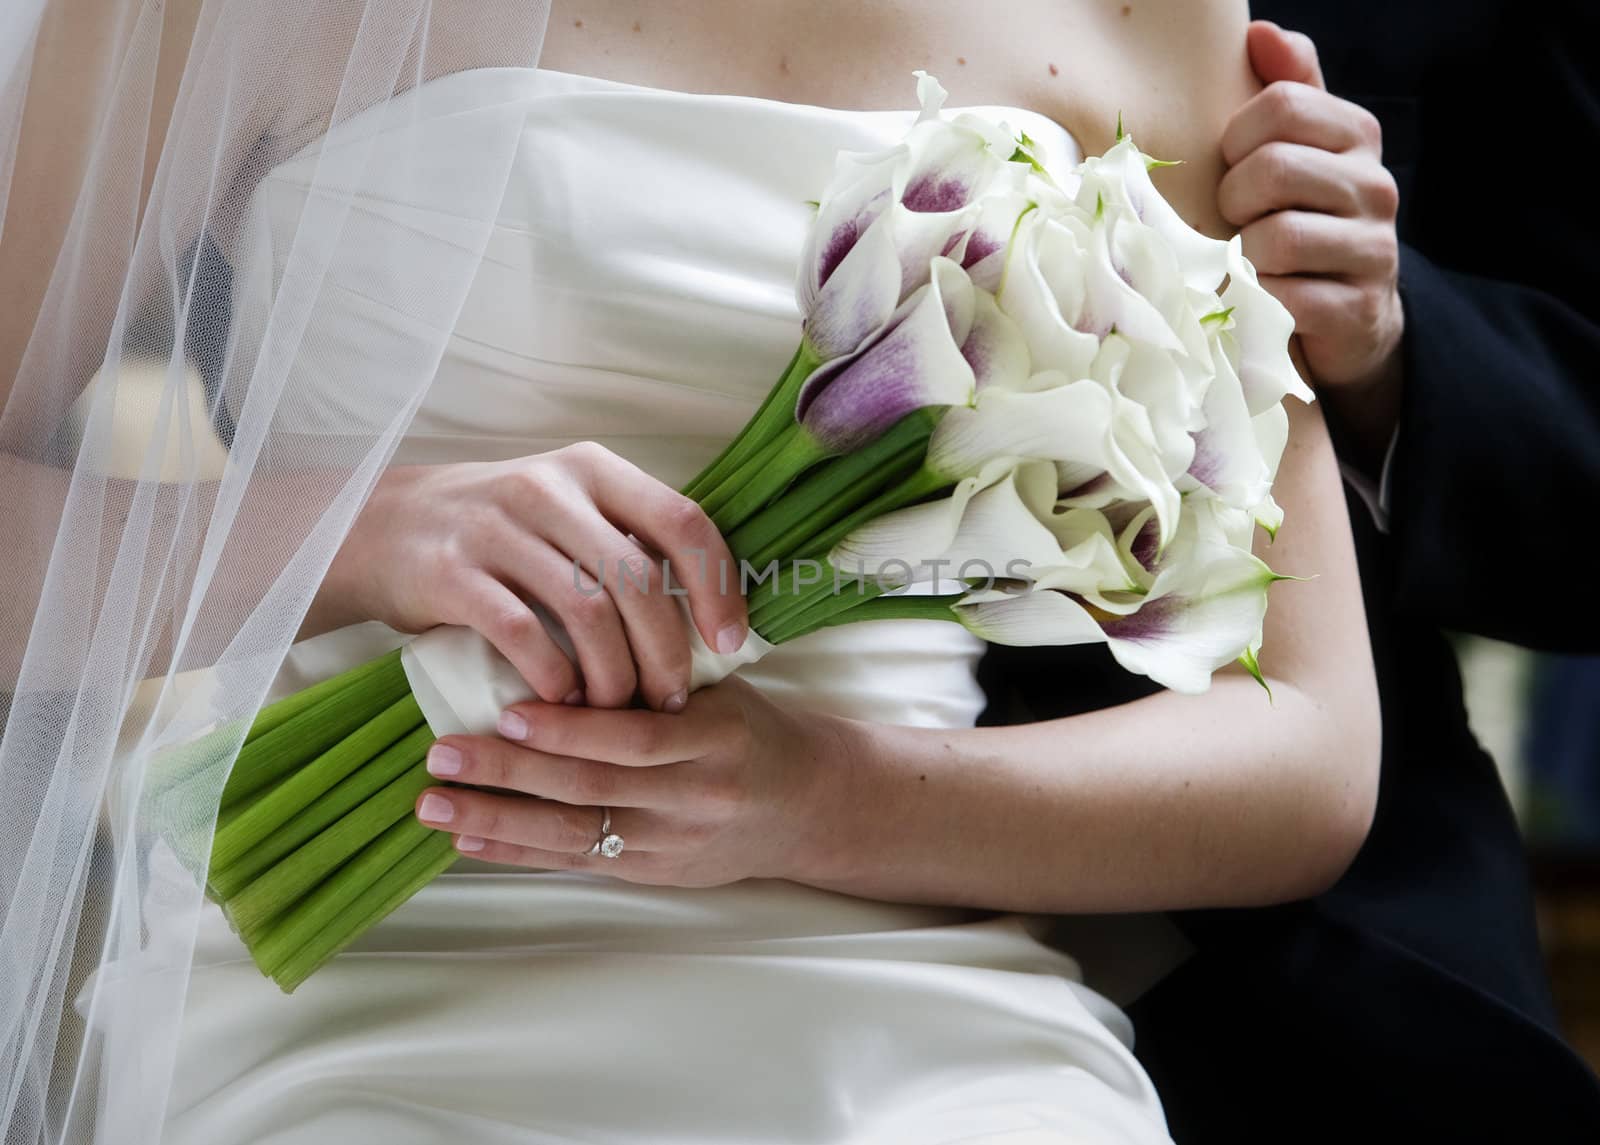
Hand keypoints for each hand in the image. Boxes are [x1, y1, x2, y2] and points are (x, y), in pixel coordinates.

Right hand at [311, 443, 747, 710]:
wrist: (382, 526)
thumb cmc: (500, 533)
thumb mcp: (568, 512)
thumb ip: (628, 543)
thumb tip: (710, 615)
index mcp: (595, 470)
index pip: (683, 522)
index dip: (718, 587)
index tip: (730, 645)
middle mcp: (550, 488)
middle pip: (638, 578)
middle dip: (666, 650)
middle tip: (672, 699)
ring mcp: (498, 526)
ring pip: (587, 611)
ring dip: (615, 674)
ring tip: (622, 712)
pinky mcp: (453, 571)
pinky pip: (523, 634)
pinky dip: (555, 679)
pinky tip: (565, 706)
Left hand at [412, 676, 846, 885]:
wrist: (811, 806)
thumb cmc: (752, 731)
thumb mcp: (719, 690)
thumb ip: (653, 673)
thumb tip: (560, 627)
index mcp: (714, 739)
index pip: (634, 738)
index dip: (568, 731)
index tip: (507, 712)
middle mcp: (694, 798)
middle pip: (591, 789)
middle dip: (510, 774)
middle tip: (441, 753)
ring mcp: (672, 843)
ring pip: (576, 833)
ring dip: (498, 819)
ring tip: (435, 803)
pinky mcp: (655, 874)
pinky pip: (579, 862)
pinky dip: (519, 851)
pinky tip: (468, 838)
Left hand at [1220, 20, 1403, 459]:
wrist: (1349, 319)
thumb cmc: (1303, 223)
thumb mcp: (1296, 151)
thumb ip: (1284, 89)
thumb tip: (1259, 33)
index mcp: (1356, 136)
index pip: (1279, 106)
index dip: (1235, 140)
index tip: (1233, 168)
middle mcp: (1376, 186)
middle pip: (1272, 169)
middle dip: (1234, 201)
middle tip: (1236, 223)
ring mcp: (1373, 250)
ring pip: (1275, 237)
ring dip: (1242, 256)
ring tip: (1249, 262)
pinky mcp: (1358, 310)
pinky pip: (1285, 296)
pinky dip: (1258, 301)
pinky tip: (1262, 300)